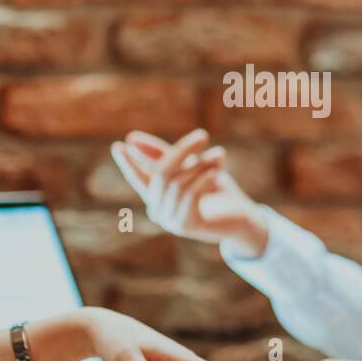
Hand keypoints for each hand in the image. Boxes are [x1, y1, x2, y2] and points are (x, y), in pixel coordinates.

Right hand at [111, 128, 268, 257]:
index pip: (139, 178)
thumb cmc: (217, 192)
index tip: (118, 146)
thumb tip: (132, 139)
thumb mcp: (192, 168)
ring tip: (220, 154)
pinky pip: (189, 195)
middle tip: (203, 134)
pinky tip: (216, 171)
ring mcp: (170, 221)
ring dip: (201, 165)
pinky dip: (202, 179)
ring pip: (178, 183)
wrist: (243, 220)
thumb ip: (169, 154)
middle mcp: (159, 211)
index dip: (129, 163)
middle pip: (161, 174)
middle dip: (182, 151)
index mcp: (159, 197)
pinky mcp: (186, 226)